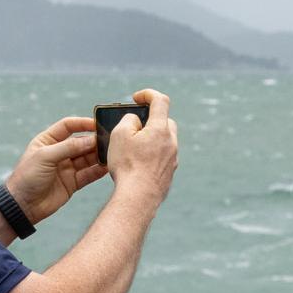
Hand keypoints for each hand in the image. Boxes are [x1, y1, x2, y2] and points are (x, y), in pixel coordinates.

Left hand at [1, 114, 103, 226]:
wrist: (22, 206)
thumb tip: (91, 140)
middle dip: (94, 141)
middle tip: (108, 141)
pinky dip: (98, 171)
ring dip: (98, 156)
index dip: (83, 123)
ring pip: (87, 158)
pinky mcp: (72, 182)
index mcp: (48, 141)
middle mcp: (59, 152)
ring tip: (111, 154)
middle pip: (81, 142)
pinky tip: (107, 167)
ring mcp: (66, 167)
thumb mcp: (45, 157)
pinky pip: (88, 174)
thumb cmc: (27, 177)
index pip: (68, 126)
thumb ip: (68, 147)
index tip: (98, 124)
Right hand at [105, 88, 178, 204]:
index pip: (160, 101)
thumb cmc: (128, 165)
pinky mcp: (169, 173)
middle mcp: (171, 142)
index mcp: (160, 129)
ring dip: (151, 139)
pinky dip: (152, 155)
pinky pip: (162, 158)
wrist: (138, 198)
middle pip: (165, 122)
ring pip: (164, 141)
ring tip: (133, 147)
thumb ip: (129, 120)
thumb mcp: (120, 135)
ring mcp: (173, 159)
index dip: (148, 94)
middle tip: (135, 125)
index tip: (136, 97)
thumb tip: (136, 120)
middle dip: (151, 119)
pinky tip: (138, 164)